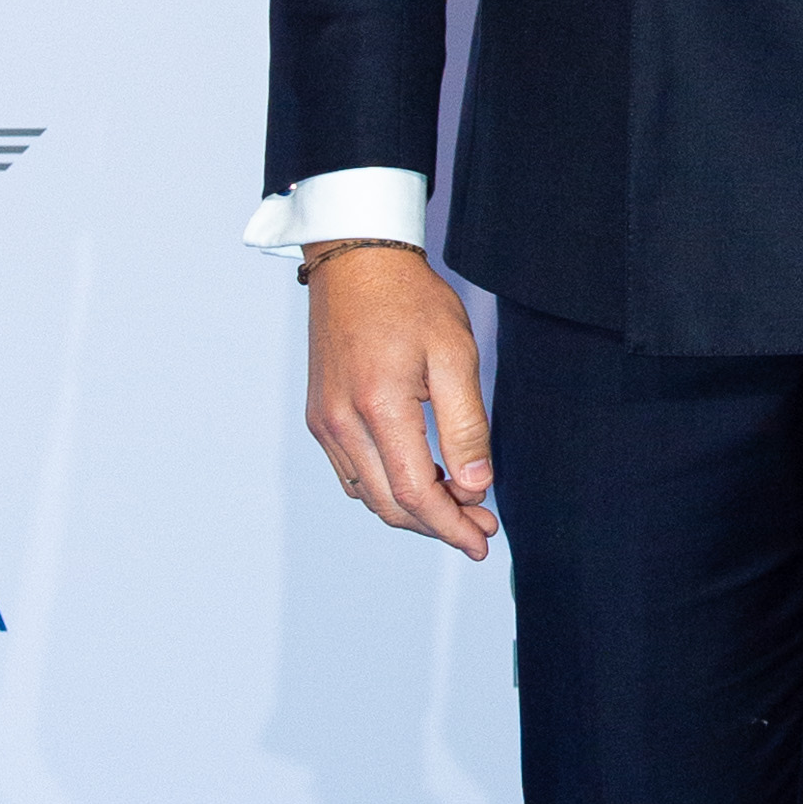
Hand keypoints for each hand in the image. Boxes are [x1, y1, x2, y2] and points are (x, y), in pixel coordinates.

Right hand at [303, 246, 497, 556]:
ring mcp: (324, 423)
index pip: (417, 494)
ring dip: (414, 511)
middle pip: (391, 506)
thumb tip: (476, 485)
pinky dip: (387, 489)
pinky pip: (352, 475)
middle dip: (438, 525)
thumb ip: (466, 425)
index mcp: (377, 407)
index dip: (452, 526)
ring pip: (369, 496)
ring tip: (459, 504)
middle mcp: (341, 423)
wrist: (356, 262)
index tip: (483, 541)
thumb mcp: (454, 355)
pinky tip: (421, 478)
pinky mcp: (320, 417)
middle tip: (480, 525)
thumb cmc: (410, 300)